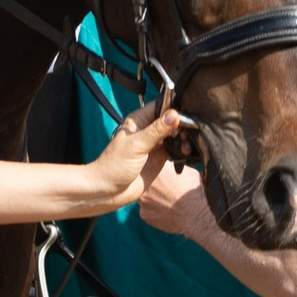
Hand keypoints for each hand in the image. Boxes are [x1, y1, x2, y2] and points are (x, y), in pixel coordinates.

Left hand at [69, 98, 179, 214]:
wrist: (110, 191)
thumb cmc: (115, 165)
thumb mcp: (137, 145)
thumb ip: (156, 131)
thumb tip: (174, 114)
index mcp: (139, 121)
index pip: (160, 106)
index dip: (173, 108)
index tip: (185, 116)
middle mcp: (148, 129)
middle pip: (171, 119)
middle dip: (181, 124)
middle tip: (186, 134)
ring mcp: (155, 143)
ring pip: (175, 134)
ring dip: (184, 137)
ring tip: (186, 146)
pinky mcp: (160, 157)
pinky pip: (175, 148)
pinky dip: (183, 148)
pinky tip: (186, 152)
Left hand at [138, 157, 211, 242]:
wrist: (195, 214)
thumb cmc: (193, 191)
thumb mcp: (186, 170)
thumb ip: (172, 167)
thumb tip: (169, 166)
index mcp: (154, 169)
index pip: (151, 163)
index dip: (157, 168)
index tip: (164, 173)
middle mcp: (145, 184)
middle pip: (145, 180)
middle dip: (154, 183)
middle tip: (166, 187)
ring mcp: (143, 200)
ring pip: (145, 196)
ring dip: (153, 197)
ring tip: (167, 200)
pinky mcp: (144, 214)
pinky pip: (147, 210)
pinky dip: (154, 210)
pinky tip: (166, 210)